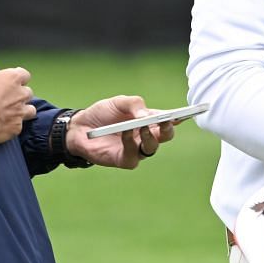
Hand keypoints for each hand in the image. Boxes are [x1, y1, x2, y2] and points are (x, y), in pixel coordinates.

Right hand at [0, 56, 33, 144]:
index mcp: (14, 79)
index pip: (24, 75)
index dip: (18, 78)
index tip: (11, 81)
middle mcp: (21, 95)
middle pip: (28, 93)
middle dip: (20, 95)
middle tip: (8, 98)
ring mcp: (20, 112)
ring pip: (30, 110)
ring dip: (23, 110)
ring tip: (12, 112)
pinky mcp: (16, 127)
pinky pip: (18, 126)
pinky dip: (12, 125)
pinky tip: (3, 125)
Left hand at [66, 95, 183, 168]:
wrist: (80, 127)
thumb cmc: (102, 113)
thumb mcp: (118, 102)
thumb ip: (134, 104)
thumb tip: (147, 115)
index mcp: (149, 120)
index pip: (169, 120)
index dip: (178, 117)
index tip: (183, 113)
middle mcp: (146, 136)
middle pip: (166, 136)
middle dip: (168, 129)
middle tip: (165, 121)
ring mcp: (137, 149)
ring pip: (152, 147)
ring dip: (150, 136)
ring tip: (143, 127)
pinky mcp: (125, 160)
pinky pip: (134, 154)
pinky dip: (131, 143)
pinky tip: (126, 133)